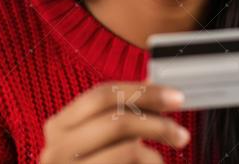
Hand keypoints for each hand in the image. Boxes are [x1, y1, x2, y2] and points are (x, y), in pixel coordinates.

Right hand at [39, 82, 188, 162]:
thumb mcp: (99, 138)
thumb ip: (121, 112)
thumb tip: (151, 83)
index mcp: (59, 126)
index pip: (101, 95)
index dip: (143, 92)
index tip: (176, 97)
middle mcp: (56, 150)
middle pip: (117, 122)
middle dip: (157, 124)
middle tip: (181, 134)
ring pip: (128, 150)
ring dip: (155, 154)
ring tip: (164, 160)